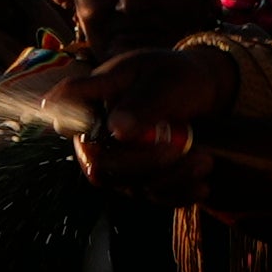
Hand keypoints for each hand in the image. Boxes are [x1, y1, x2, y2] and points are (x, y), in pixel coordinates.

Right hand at [46, 49, 239, 190]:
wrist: (201, 91)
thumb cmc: (173, 75)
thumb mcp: (161, 78)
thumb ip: (140, 102)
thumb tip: (117, 129)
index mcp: (92, 101)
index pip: (66, 114)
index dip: (68, 123)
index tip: (79, 132)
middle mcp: (98, 137)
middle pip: (101, 165)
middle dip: (142, 162)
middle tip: (178, 147)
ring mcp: (118, 163)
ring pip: (130, 186)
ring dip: (170, 177)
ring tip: (204, 159)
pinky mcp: (142, 180)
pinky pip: (154, 197)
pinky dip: (179, 194)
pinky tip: (202, 186)